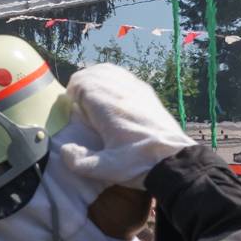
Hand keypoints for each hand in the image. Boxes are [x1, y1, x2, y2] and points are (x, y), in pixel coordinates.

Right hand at [56, 64, 194, 186]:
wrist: (175, 159)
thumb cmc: (139, 162)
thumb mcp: (106, 169)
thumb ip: (80, 161)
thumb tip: (66, 149)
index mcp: (108, 105)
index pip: (81, 83)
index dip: (72, 94)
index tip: (72, 110)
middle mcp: (122, 90)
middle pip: (95, 72)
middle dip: (82, 84)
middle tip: (79, 103)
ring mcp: (138, 88)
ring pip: (111, 71)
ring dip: (98, 80)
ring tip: (94, 99)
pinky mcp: (148, 92)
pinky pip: (125, 76)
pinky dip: (114, 81)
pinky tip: (114, 99)